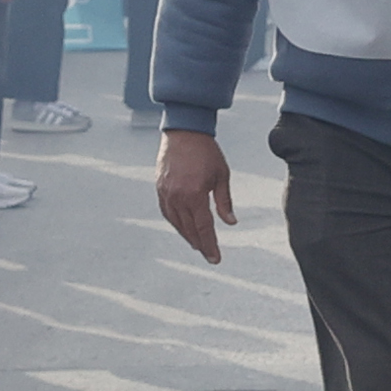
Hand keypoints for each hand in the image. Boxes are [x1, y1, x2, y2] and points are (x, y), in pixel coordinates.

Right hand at [157, 129, 235, 263]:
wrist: (184, 131)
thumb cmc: (207, 152)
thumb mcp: (222, 176)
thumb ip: (224, 202)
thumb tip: (231, 222)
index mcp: (195, 195)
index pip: (204, 228)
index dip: (210, 245)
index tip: (216, 259)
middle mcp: (178, 197)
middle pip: (189, 229)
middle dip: (200, 244)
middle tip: (209, 255)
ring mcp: (166, 193)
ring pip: (176, 223)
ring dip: (187, 236)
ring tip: (197, 245)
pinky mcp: (159, 188)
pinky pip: (167, 212)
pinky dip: (176, 223)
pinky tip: (183, 228)